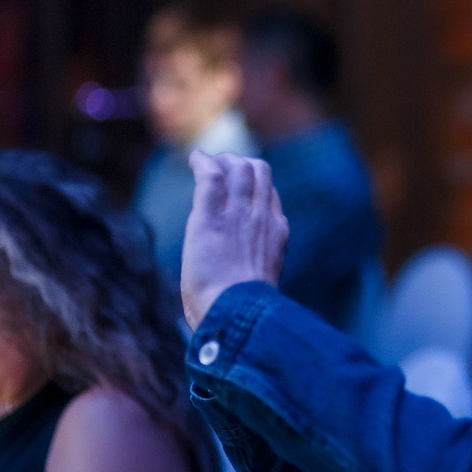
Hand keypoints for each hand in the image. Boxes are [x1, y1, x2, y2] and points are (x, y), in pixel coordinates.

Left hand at [179, 151, 289, 328]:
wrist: (237, 311)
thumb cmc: (245, 308)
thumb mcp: (261, 282)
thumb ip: (255, 266)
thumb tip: (241, 276)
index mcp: (276, 232)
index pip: (270, 194)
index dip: (254, 185)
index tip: (237, 189)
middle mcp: (261, 216)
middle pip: (259, 170)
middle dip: (240, 164)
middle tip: (221, 168)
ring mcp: (238, 212)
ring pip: (238, 167)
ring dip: (221, 161)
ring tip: (206, 164)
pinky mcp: (211, 215)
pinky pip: (211, 175)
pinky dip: (202, 163)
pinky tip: (194, 160)